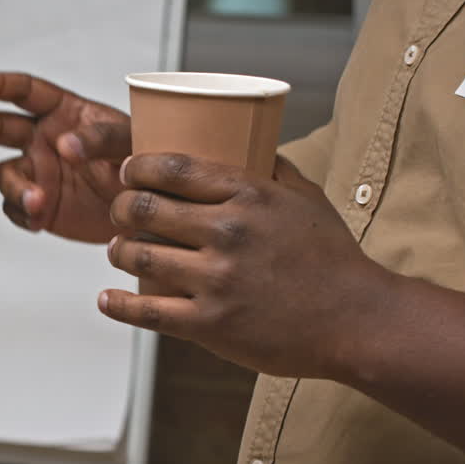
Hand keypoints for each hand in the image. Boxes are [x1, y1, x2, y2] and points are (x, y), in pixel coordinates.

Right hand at [0, 69, 130, 243]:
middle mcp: (43, 137)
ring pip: (6, 175)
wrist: (151, 214)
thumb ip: (99, 139)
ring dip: (16, 189)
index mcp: (63, 111)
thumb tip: (62, 145)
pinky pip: (15, 207)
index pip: (24, 91)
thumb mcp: (131, 143)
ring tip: (37, 204)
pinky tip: (39, 219)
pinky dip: (22, 213)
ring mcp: (38, 172)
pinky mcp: (38, 205)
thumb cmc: (145, 164)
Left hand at [98, 153, 395, 378]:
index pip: (170, 168)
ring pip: (138, 256)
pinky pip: (147, 311)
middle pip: (143, 209)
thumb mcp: (306, 198)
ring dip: (118, 251)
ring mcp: (217, 279)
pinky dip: (117, 305)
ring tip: (119, 250)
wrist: (357, 319)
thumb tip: (245, 139)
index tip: (127, 172)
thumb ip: (269, 168)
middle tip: (120, 213)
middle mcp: (228, 232)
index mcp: (249, 195)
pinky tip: (107, 298)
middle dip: (121, 208)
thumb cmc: (332, 258)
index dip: (136, 168)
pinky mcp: (210, 324)